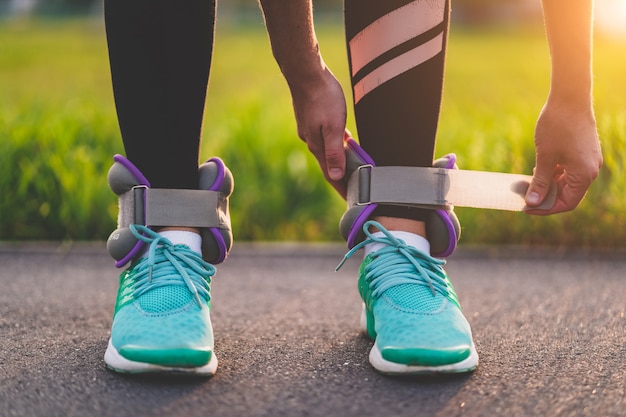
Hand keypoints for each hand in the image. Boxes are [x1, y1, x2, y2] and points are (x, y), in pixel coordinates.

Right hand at [288, 66, 349, 197]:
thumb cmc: (322, 97)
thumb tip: (334, 176)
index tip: (351, 200)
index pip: (330, 174)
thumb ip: (334, 152)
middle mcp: (312, 140)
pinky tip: (343, 140)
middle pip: (329, 164)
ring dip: (338, 159)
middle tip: (354, 187)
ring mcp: (310, 129)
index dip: (341, 187)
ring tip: (351, 168)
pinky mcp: (312, 119)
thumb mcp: (333, 126)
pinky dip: (336, 143)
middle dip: (341, 177)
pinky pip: (326, 136)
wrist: (305, 73)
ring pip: (327, 149)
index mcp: (317, 145)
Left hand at [525, 99, 602, 214]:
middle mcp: (590, 170)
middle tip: (525, 198)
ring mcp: (588, 161)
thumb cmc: (557, 126)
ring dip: (548, 186)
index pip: (567, 203)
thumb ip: (540, 182)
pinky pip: (569, 171)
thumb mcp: (545, 157)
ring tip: (529, 185)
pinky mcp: (583, 153)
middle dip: (546, 197)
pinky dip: (554, 174)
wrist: (569, 98)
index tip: (527, 208)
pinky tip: (537, 171)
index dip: (546, 208)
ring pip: (567, 183)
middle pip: (568, 195)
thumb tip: (533, 203)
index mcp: (584, 174)